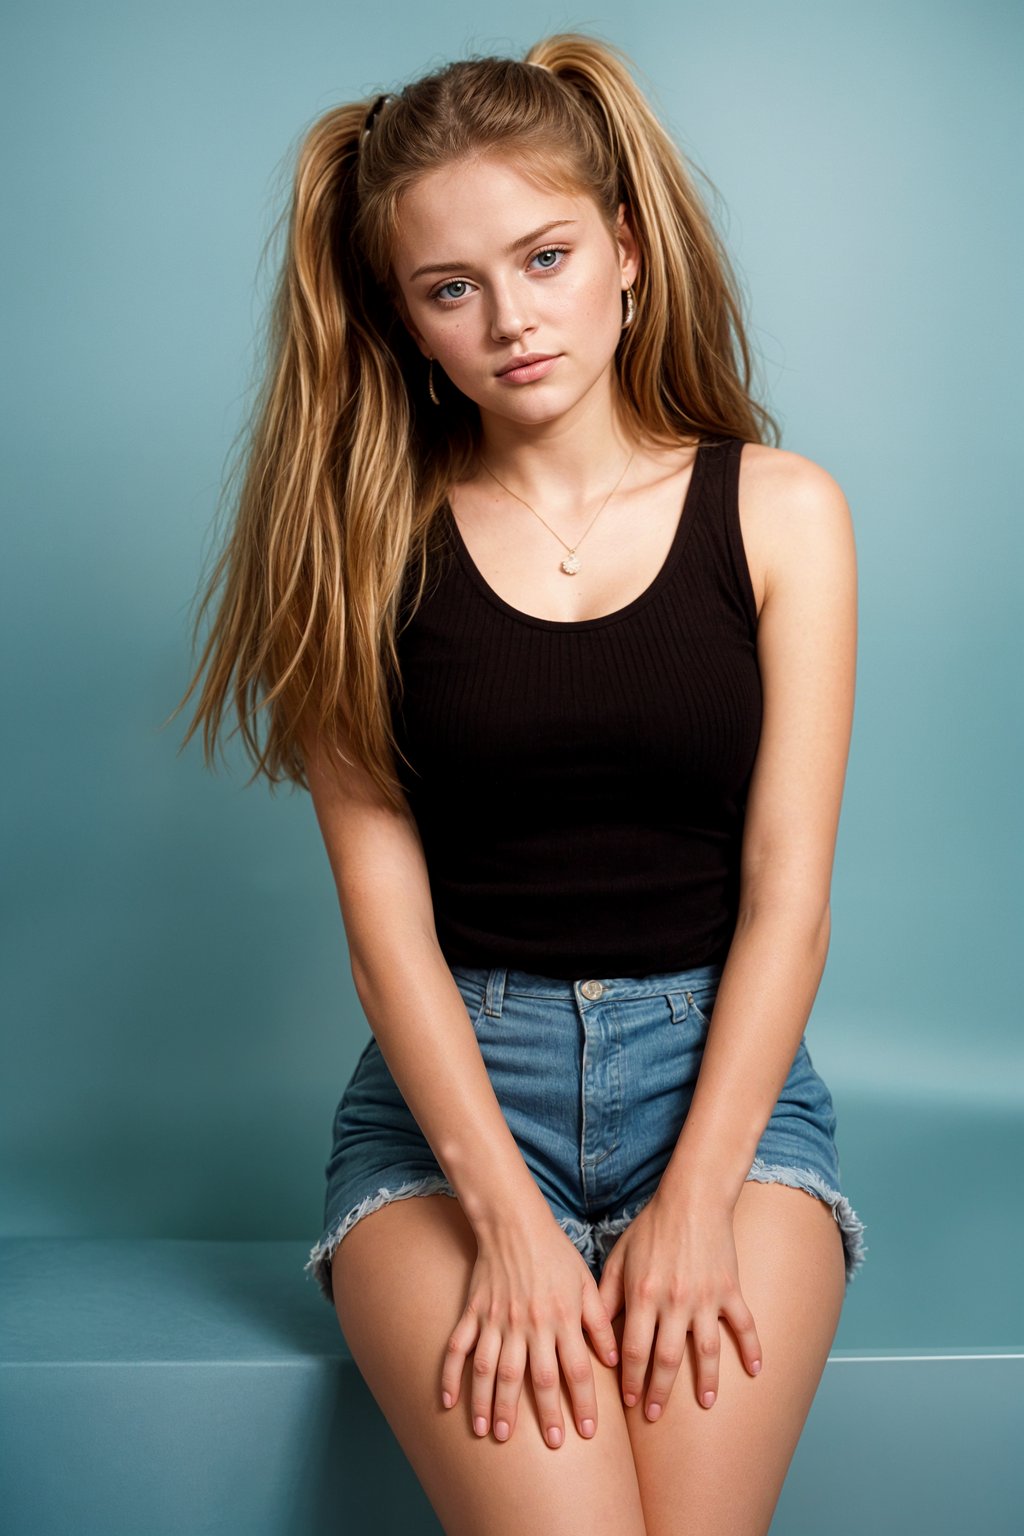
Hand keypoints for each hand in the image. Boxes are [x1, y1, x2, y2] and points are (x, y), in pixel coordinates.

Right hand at [440, 1213, 619, 1446]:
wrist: (514, 1222)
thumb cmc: (555, 1253)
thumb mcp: (586, 1284)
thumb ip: (600, 1323)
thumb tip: (614, 1360)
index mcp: (560, 1318)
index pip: (575, 1370)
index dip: (582, 1403)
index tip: (585, 1433)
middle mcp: (529, 1324)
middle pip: (535, 1378)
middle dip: (542, 1416)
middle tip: (548, 1445)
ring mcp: (497, 1320)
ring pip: (493, 1372)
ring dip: (491, 1406)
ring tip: (491, 1434)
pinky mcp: (474, 1312)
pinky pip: (458, 1348)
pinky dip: (450, 1376)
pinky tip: (448, 1403)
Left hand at [597, 1191, 762, 1419]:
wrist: (691, 1199)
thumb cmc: (650, 1227)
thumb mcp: (618, 1258)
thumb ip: (606, 1296)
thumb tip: (594, 1334)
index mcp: (643, 1294)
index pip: (634, 1350)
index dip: (631, 1379)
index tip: (629, 1401)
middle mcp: (674, 1301)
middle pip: (667, 1359)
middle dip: (659, 1391)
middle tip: (655, 1415)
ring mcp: (705, 1297)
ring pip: (707, 1350)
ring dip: (705, 1380)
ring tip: (703, 1403)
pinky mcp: (729, 1289)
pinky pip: (744, 1324)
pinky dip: (752, 1348)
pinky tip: (755, 1371)